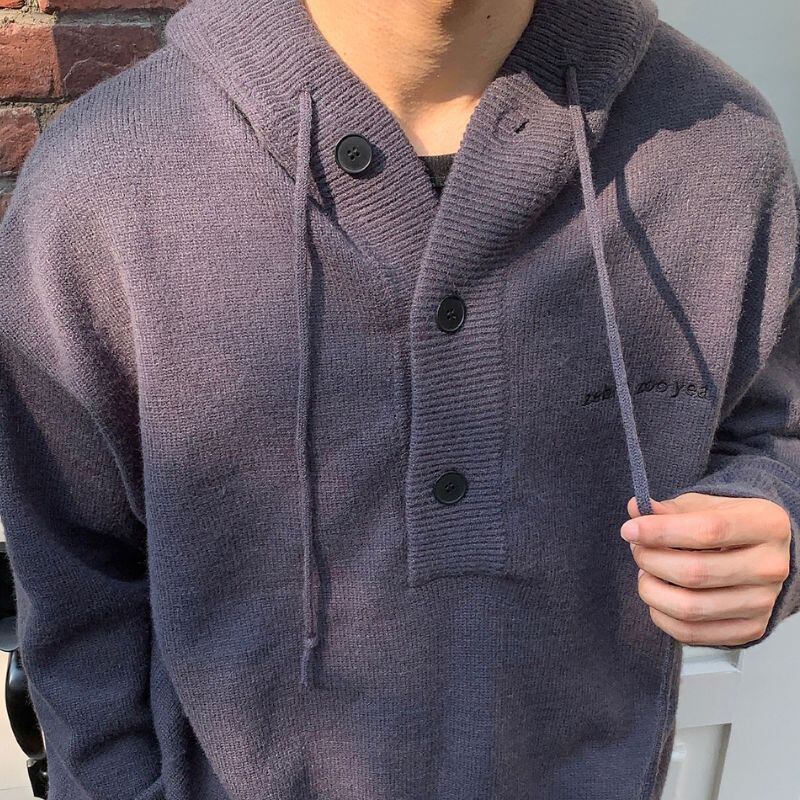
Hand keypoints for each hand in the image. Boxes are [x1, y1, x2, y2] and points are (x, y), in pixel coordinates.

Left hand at [621, 492, 791, 646]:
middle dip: (651, 561)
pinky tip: (659, 595)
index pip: (708, 531)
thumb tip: (635, 510)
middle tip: (638, 551)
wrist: (762, 555)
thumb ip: (669, 509)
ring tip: (646, 573)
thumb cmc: (729, 525)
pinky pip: (692, 633)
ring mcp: (763, 602)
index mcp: (766, 525)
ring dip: (652, 590)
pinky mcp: (750, 629)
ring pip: (690, 607)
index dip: (661, 531)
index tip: (629, 530)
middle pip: (695, 572)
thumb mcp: (704, 506)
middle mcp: (771, 566)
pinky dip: (662, 615)